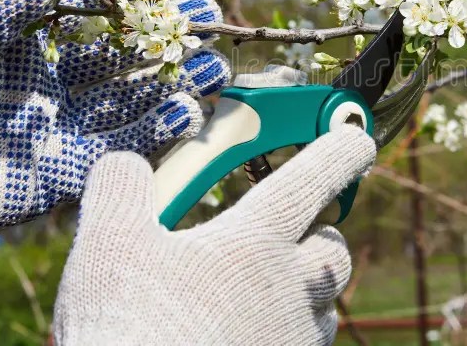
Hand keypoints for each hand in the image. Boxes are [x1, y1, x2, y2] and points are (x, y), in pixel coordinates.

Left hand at [0, 0, 230, 241]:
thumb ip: (8, 6)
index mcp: (22, 45)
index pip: (89, 9)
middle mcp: (52, 82)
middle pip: (123, 54)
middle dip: (167, 35)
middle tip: (207, 18)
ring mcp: (63, 127)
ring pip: (133, 100)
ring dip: (175, 83)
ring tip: (215, 68)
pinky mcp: (68, 171)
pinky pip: (124, 149)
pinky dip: (158, 131)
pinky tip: (190, 112)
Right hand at [53, 125, 375, 345]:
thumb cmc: (127, 327)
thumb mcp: (107, 245)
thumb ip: (120, 188)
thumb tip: (124, 166)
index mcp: (256, 241)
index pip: (314, 178)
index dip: (342, 152)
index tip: (358, 139)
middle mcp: (290, 287)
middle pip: (336, 248)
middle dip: (323, 233)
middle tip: (296, 233)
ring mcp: (295, 337)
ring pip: (326, 302)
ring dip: (307, 287)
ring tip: (266, 290)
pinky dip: (289, 332)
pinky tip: (250, 333)